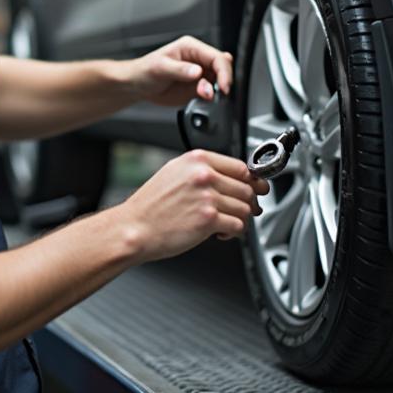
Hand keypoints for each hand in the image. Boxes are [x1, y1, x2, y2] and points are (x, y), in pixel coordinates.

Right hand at [117, 150, 269, 261]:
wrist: (135, 228)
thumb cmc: (151, 205)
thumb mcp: (175, 173)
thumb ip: (204, 170)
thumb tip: (235, 178)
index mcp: (197, 160)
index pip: (241, 167)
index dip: (253, 181)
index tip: (257, 188)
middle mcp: (204, 175)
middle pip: (247, 188)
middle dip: (249, 203)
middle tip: (245, 211)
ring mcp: (207, 197)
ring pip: (245, 208)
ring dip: (241, 219)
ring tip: (228, 224)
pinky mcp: (208, 220)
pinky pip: (238, 225)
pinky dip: (234, 232)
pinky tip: (222, 233)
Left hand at [127, 35, 233, 107]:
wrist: (137, 85)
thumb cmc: (144, 70)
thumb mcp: (160, 68)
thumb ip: (180, 70)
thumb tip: (198, 72)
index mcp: (191, 47)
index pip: (216, 57)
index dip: (224, 72)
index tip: (223, 87)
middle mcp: (198, 59)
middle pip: (222, 69)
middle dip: (222, 83)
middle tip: (212, 94)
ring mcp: (199, 74)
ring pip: (219, 82)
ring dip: (216, 92)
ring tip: (202, 97)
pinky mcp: (197, 87)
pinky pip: (211, 93)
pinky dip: (211, 99)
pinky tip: (202, 101)